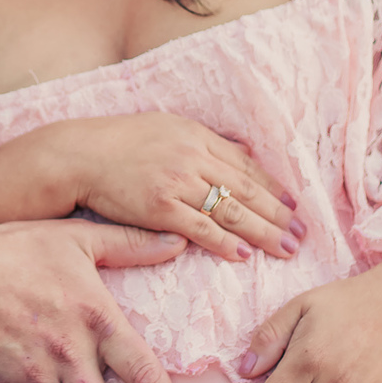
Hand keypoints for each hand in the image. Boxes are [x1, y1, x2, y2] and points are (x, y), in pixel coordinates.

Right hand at [58, 114, 303, 262]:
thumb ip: (203, 142)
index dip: (274, 187)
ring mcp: (176, 182)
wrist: (79, 155)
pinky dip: (225, 242)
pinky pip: (200, 228)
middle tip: (302, 234)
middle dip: (278, 214)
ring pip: (230, 210)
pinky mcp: (159, 207)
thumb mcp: (166, 128)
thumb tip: (240, 152)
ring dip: (262, 232)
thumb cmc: (119, 143)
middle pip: (246, 189)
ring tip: (285, 249)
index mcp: (196, 135)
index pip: (245, 165)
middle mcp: (191, 156)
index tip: (295, 205)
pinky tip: (243, 254)